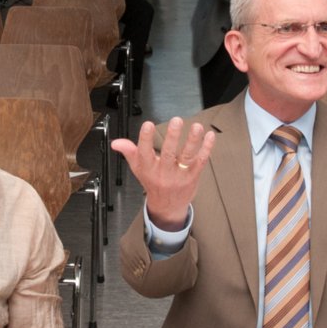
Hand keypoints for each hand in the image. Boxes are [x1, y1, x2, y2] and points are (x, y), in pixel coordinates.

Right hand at [112, 116, 215, 231]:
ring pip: (186, 157)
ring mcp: (180, 175)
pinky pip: (201, 161)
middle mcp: (164, 172)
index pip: (144, 152)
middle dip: (172, 137)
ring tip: (196, 127)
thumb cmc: (153, 182)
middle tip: (176, 121)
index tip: (148, 124)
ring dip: (192, 141)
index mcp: (148, 168)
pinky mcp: (193, 176)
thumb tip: (116, 142)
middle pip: (167, 154)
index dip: (145, 139)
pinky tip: (210, 136)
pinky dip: (206, 148)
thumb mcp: (138, 168)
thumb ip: (129, 152)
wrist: (168, 206)